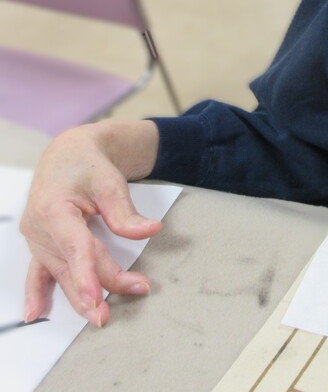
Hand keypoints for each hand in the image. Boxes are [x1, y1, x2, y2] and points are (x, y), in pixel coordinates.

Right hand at [20, 121, 160, 327]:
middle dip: (97, 287)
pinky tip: (34, 314)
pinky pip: (37, 273)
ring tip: (100, 316)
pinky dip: (37, 293)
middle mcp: (39, 227)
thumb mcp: (110, 181)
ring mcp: (36, 239)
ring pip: (61, 273)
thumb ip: (125, 211)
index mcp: (53, 208)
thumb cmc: (87, 165)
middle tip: (127, 299)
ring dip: (80, 295)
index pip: (74, 247)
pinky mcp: (40, 245)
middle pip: (72, 264)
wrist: (67, 154)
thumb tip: (150, 230)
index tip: (96, 296)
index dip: (86, 273)